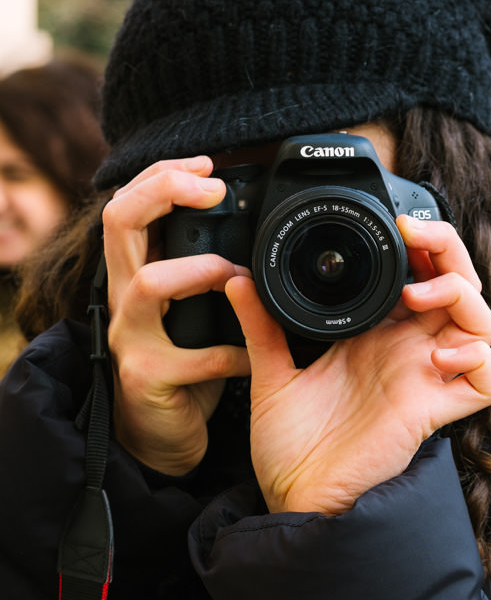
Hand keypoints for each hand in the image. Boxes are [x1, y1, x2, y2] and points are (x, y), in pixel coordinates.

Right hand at [103, 157, 251, 475]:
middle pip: (118, 221)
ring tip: (237, 277)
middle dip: (163, 191)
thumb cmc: (187, 363)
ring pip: (148, 284)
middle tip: (213, 189)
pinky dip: (235, 353)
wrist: (162, 434)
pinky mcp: (146, 378)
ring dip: (202, 271)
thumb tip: (262, 228)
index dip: (162, 175)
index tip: (208, 164)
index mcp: (138, 271)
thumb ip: (214, 271)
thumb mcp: (197, 308)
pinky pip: (196, 358)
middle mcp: (124, 298)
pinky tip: (257, 355)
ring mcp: (129, 338)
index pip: (129, 203)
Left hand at [227, 214, 490, 514]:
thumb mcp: (272, 373)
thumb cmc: (291, 446)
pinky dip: (476, 358)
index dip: (426, 246)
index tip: (398, 226)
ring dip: (461, 296)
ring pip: (485, 324)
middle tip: (416, 236)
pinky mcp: (434, 413)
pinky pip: (487, 382)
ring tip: (417, 297)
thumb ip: (262, 326)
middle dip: (449, 251)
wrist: (293, 498)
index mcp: (381, 336)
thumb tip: (238, 279)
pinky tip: (437, 355)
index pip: (425, 276)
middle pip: (462, 286)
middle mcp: (411, 352)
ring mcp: (427, 380)